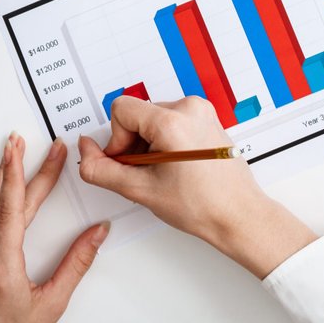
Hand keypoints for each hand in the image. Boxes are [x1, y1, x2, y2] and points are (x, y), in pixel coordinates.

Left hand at [0, 135, 106, 322]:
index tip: (44, 153)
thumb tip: (96, 234)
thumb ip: (75, 264)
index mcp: (1, 270)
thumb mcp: (51, 307)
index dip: (32, 175)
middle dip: (20, 169)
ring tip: (4, 150)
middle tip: (33, 144)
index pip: (18, 209)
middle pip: (1, 204)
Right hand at [79, 96, 315, 278]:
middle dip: (132, 144)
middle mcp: (190, 108)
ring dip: (148, 145)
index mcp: (173, 120)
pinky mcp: (208, 120)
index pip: (121, 109)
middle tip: (146, 174)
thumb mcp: (140, 190)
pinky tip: (175, 167)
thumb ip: (101, 169)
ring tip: (163, 173)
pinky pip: (172, 122)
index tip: (128, 163)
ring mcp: (202, 112)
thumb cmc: (200, 205)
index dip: (116, 139)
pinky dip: (165, 142)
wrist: (238, 214)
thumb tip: (85, 148)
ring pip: (153, 119)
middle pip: (138, 114)